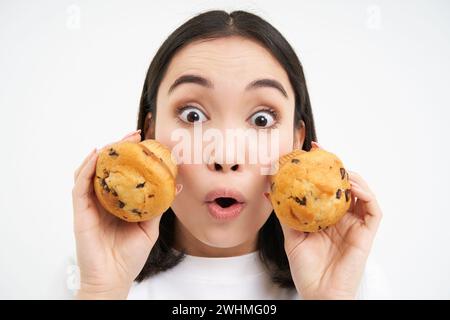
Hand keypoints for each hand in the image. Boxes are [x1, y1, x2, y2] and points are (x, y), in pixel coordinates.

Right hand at [72, 130, 181, 298]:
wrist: (114, 279)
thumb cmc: (129, 256)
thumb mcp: (149, 227)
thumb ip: (158, 206)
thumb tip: (175, 185)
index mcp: (117, 203)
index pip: (121, 173)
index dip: (130, 156)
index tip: (144, 142)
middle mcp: (102, 201)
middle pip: (106, 168)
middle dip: (118, 149)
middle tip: (133, 135)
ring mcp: (90, 206)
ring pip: (90, 172)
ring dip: (103, 154)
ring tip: (117, 142)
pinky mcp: (81, 213)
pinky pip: (79, 187)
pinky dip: (86, 169)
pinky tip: (96, 156)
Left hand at [280, 141, 382, 298]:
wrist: (318, 294)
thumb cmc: (305, 270)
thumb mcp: (292, 237)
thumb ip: (286, 215)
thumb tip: (270, 192)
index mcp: (325, 217)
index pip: (325, 188)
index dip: (320, 169)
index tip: (309, 151)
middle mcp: (342, 218)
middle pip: (344, 186)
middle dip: (335, 166)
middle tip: (322, 152)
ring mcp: (355, 225)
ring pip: (362, 193)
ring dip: (352, 177)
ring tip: (338, 169)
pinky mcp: (367, 234)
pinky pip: (373, 209)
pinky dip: (366, 194)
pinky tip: (352, 187)